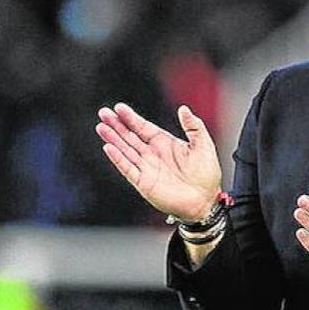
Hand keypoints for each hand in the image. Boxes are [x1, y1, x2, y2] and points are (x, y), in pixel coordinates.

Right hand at [96, 102, 222, 221]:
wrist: (205, 201)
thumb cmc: (206, 175)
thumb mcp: (204, 145)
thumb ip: (194, 126)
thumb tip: (184, 109)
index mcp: (164, 143)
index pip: (143, 127)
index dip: (130, 118)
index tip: (119, 108)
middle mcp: (152, 154)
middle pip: (129, 136)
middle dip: (116, 125)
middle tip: (103, 113)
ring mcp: (146, 168)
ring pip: (125, 150)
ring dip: (113, 139)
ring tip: (101, 127)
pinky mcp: (143, 182)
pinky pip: (127, 168)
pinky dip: (118, 158)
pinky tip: (109, 147)